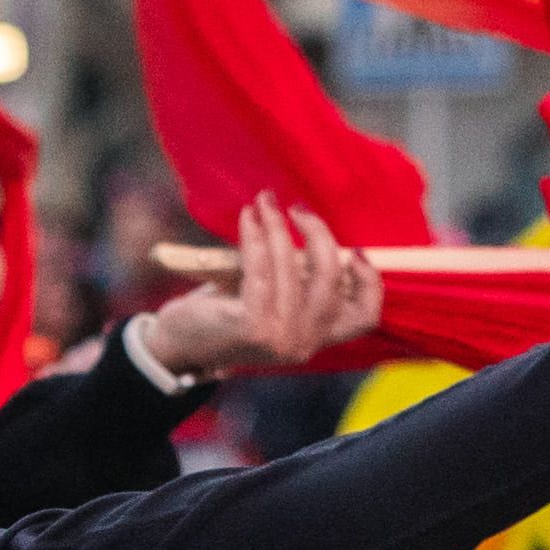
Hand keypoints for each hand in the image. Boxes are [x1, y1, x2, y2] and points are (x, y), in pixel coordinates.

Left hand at [135, 199, 381, 379]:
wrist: (179, 346)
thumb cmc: (225, 315)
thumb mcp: (270, 300)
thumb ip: (297, 280)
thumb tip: (314, 230)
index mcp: (316, 338)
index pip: (364, 318)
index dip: (370, 281)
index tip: (355, 250)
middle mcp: (304, 343)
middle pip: (331, 278)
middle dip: (318, 233)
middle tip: (297, 209)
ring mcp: (281, 338)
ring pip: (293, 267)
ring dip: (278, 226)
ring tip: (265, 202)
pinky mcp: (253, 326)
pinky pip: (261, 268)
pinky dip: (255, 236)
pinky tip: (247, 217)